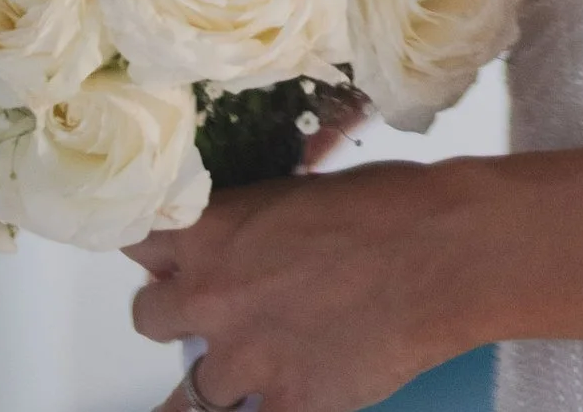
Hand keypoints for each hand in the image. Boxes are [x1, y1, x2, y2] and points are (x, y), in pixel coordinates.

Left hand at [128, 160, 460, 411]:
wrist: (442, 253)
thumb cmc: (387, 205)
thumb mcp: (303, 192)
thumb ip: (258, 223)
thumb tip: (254, 239)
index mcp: (213, 231)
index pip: (141, 240)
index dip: (160, 249)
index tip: (174, 254)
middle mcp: (212, 297)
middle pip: (150, 317)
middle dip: (177, 312)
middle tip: (213, 307)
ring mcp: (245, 359)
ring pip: (192, 389)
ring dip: (220, 373)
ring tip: (253, 360)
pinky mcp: (285, 406)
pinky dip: (269, 406)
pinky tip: (285, 395)